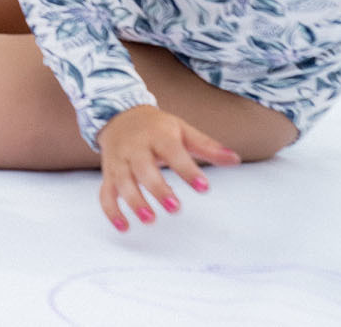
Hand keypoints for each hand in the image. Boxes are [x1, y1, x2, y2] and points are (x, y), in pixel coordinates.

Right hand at [95, 105, 239, 231]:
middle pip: (143, 168)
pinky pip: (105, 193)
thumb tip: (235, 159)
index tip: (204, 188)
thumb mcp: (183, 130)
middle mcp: (135, 148)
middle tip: (175, 208)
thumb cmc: (156, 127)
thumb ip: (208, 147)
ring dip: (134, 201)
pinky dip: (111, 211)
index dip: (187, 170)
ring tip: (150, 220)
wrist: (118, 114)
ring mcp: (119, 161)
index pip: (172, 152)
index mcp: (157, 136)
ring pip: (122, 182)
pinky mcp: (108, 174)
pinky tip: (124, 227)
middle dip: (157, 189)